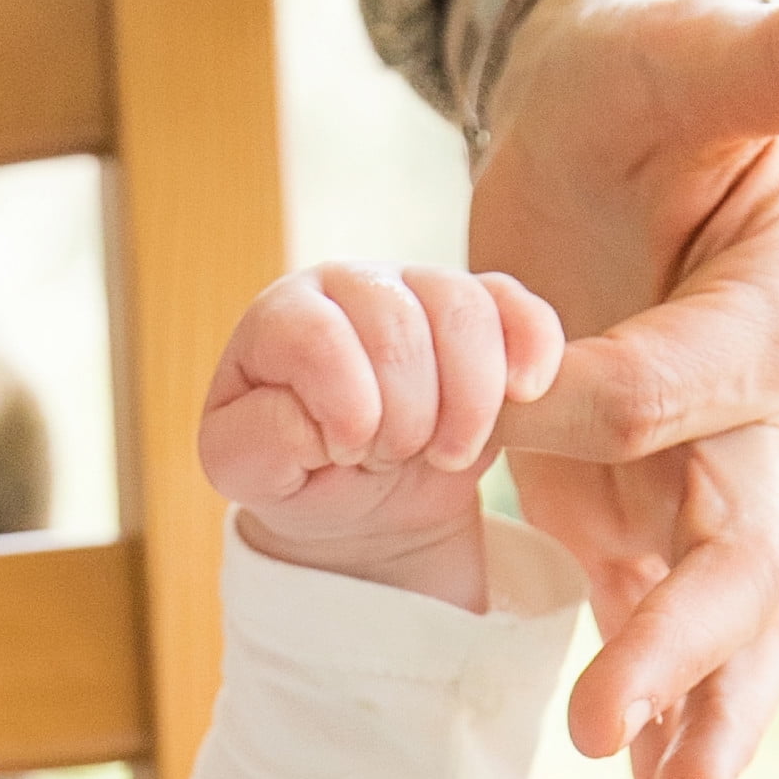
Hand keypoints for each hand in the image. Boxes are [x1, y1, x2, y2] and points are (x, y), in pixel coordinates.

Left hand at [200, 264, 561, 609]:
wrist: (361, 495)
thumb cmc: (296, 475)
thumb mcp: (249, 473)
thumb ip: (257, 442)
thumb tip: (316, 417)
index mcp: (282, 317)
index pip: (315, 338)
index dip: (344, 407)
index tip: (346, 453)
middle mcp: (350, 284)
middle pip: (397, 326)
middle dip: (402, 416)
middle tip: (388, 460)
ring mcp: (420, 285)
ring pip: (463, 312)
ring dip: (466, 401)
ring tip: (444, 454)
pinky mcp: (484, 306)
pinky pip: (517, 306)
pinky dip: (530, 351)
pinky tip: (525, 395)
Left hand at [476, 0, 778, 778]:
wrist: (606, 132)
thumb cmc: (642, 86)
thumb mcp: (694, 62)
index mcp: (774, 314)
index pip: (694, 385)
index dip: (608, 406)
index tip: (510, 413)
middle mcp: (754, 423)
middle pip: (739, 554)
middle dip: (681, 648)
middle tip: (608, 725)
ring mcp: (703, 492)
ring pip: (723, 634)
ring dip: (697, 734)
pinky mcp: (645, 530)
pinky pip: (665, 650)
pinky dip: (666, 741)